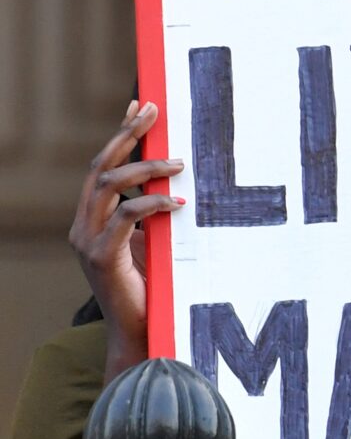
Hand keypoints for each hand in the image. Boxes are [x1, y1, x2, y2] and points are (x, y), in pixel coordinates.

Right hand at [70, 101, 184, 378]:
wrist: (140, 332)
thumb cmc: (152, 287)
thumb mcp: (153, 241)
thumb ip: (153, 214)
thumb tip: (179, 181)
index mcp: (92, 219)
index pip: (103, 166)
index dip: (120, 134)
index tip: (140, 105)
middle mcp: (83, 225)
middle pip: (101, 167)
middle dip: (127, 134)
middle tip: (154, 111)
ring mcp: (88, 241)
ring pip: (108, 185)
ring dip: (144, 168)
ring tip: (179, 163)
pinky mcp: (102, 258)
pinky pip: (124, 217)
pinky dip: (150, 203)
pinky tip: (177, 202)